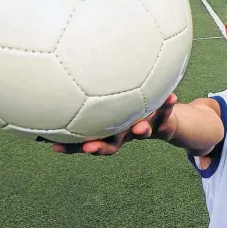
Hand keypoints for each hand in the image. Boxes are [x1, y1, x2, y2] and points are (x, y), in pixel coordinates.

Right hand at [53, 94, 177, 154]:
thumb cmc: (131, 112)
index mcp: (110, 131)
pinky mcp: (163, 122)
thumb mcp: (110, 105)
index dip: (71, 146)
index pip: (87, 140)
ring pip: (141, 133)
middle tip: (89, 148)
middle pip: (111, 145)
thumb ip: (91, 99)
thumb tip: (61, 79)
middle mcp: (126, 133)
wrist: (163, 122)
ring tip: (141, 128)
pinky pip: (166, 114)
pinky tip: (172, 97)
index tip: (55, 147)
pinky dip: (167, 106)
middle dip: (99, 148)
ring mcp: (144, 129)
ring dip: (140, 131)